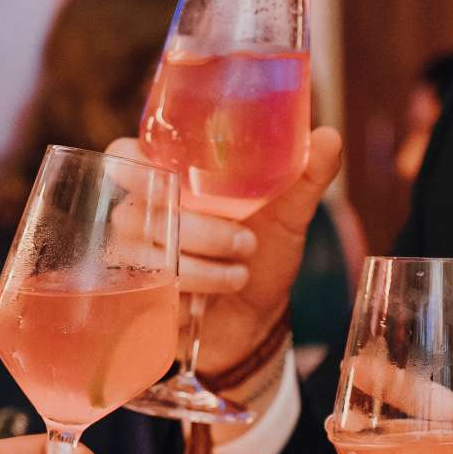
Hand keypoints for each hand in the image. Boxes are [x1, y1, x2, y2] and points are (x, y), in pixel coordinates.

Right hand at [104, 127, 343, 372]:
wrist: (260, 317)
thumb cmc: (264, 253)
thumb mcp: (289, 213)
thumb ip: (306, 174)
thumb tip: (330, 136)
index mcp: (171, 181)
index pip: (122, 158)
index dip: (134, 164)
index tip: (169, 176)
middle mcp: (143, 216)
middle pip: (141, 212)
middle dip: (198, 229)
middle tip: (246, 241)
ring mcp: (136, 259)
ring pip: (151, 255)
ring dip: (205, 266)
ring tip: (243, 270)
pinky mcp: (142, 299)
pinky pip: (156, 292)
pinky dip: (199, 291)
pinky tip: (227, 289)